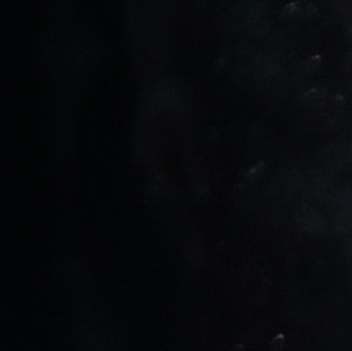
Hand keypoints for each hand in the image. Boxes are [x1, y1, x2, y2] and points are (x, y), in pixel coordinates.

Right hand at [129, 72, 213, 262]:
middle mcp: (148, 175)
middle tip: (202, 270)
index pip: (171, 209)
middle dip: (185, 242)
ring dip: (183, 234)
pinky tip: (199, 230)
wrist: (154, 80)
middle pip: (167, 215)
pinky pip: (172, 200)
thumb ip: (193, 161)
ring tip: (200, 261)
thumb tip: (204, 199)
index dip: (186, 235)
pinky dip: (184, 217)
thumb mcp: (184, 126)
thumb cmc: (171, 100)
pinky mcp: (161, 170)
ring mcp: (152, 174)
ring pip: (167, 211)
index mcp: (150, 167)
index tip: (200, 259)